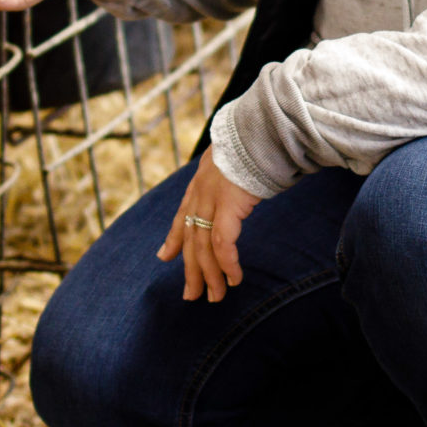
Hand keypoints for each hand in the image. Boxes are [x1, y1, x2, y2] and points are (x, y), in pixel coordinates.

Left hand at [157, 150, 261, 302]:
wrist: (262, 130)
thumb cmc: (256, 146)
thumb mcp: (235, 164)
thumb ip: (231, 180)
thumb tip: (240, 188)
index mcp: (200, 184)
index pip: (181, 217)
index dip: (173, 239)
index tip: (165, 256)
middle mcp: (200, 194)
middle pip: (190, 240)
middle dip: (190, 270)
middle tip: (191, 295)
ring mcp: (211, 201)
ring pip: (203, 248)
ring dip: (210, 276)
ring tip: (216, 297)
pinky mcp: (228, 207)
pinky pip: (222, 244)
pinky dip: (227, 265)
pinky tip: (233, 279)